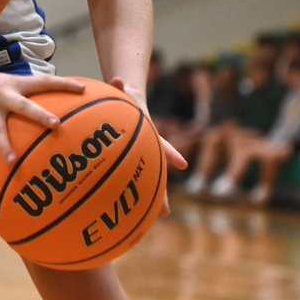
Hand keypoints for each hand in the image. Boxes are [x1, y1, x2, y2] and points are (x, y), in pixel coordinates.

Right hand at [0, 70, 85, 181]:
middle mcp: (3, 95)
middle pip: (24, 106)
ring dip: (5, 146)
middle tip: (56, 125)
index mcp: (15, 84)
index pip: (43, 81)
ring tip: (14, 161)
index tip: (82, 88)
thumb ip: (25, 95)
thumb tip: (52, 106)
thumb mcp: (7, 83)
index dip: (63, 84)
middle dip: (40, 115)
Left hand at [107, 76, 186, 216]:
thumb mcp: (122, 92)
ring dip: (148, 199)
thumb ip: (119, 86)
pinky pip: (128, 179)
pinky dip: (125, 192)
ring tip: (150, 221)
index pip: (162, 144)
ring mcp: (141, 156)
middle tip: (165, 213)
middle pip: (157, 173)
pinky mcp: (129, 161)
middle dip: (162, 192)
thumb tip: (117, 78)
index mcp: (148, 133)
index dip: (171, 153)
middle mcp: (148, 148)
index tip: (182, 165)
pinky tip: (120, 211)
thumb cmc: (123, 97)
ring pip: (146, 181)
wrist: (127, 102)